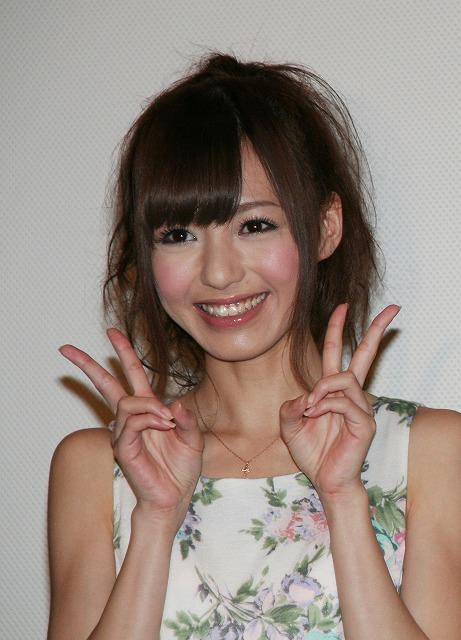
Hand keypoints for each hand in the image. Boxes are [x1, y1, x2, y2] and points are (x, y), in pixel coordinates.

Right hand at [59, 328, 203, 526]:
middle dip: (89, 364)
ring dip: (149, 406)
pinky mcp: (123, 447)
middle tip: (67, 349)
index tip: (113, 333)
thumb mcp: (193, 438)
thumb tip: (174, 404)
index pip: (132, 375)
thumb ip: (186, 420)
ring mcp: (125, 432)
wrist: (175, 498)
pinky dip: (148, 419)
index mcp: (149, 410)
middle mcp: (133, 418)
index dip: (124, 353)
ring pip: (127, 402)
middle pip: (107, 384)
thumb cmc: (181, 469)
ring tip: (167, 420)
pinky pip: (131, 423)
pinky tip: (163, 425)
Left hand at [279, 304, 399, 500]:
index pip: (338, 352)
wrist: (325, 480)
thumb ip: (291, 405)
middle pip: (366, 354)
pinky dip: (325, 405)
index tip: (343, 307)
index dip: (338, 329)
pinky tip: (314, 415)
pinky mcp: (364, 422)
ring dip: (321, 390)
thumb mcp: (289, 424)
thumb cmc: (311, 452)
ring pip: (344, 378)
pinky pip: (343, 402)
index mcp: (333, 390)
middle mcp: (351, 394)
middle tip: (394, 309)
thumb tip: (306, 396)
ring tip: (309, 409)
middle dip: (377, 330)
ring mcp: (360, 407)